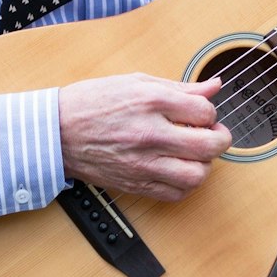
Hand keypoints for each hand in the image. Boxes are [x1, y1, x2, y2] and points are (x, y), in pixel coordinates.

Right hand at [58, 74, 231, 200]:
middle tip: (213, 134)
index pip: (205, 111)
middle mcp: (150, 133)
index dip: (209, 112)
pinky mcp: (135, 183)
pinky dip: (185, 184)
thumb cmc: (93, 102)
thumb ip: (180, 87)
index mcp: (151, 101)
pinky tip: (178, 170)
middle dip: (220, 139)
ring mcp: (143, 162)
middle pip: (209, 145)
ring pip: (197, 175)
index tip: (200, 113)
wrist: (56, 131)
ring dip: (204, 165)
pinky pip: (175, 194)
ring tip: (195, 155)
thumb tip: (214, 86)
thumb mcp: (136, 82)